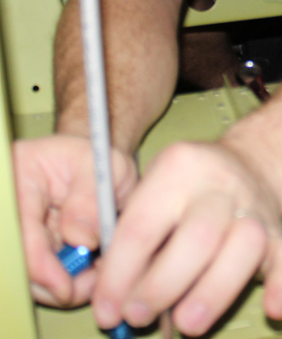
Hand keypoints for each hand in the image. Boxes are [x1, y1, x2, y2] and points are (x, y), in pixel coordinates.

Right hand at [13, 135, 137, 306]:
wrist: (95, 166)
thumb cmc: (98, 161)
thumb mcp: (103, 167)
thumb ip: (90, 198)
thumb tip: (82, 239)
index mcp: (18, 180)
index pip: (20, 233)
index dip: (41, 267)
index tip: (67, 288)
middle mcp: (9, 211)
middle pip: (18, 264)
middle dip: (54, 284)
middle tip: (92, 286)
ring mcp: (17, 233)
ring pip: (28, 277)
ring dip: (63, 286)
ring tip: (98, 275)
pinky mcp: (28, 250)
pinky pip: (41, 278)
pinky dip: (66, 283)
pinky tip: (91, 273)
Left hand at [91, 141, 281, 336]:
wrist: (249, 162)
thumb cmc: (184, 191)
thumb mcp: (150, 192)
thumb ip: (128, 241)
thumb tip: (109, 298)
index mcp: (178, 168)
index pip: (143, 226)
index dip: (120, 275)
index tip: (108, 311)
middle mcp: (219, 184)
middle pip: (198, 235)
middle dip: (162, 285)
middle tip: (139, 316)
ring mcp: (254, 208)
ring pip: (245, 244)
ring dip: (214, 290)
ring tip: (188, 324)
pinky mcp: (280, 232)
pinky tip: (274, 309)